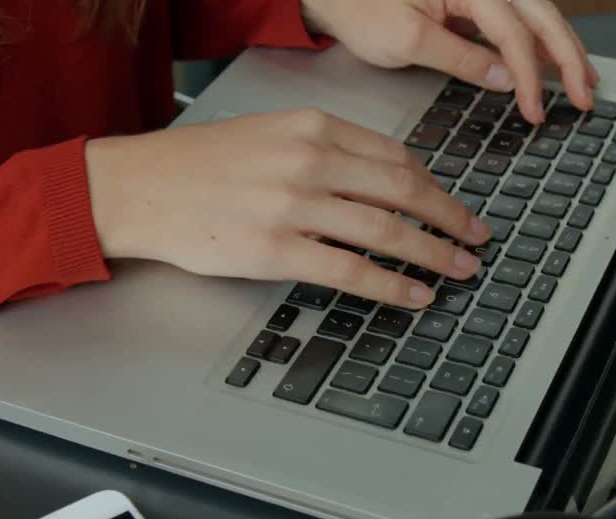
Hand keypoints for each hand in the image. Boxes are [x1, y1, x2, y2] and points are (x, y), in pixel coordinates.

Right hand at [85, 109, 489, 308]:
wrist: (139, 188)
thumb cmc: (197, 166)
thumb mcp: (268, 136)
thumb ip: (322, 153)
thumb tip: (376, 184)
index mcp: (313, 127)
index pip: (395, 157)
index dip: (435, 188)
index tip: (454, 207)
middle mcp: (311, 160)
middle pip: (404, 191)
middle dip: (450, 219)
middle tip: (476, 239)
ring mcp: (295, 205)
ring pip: (387, 231)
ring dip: (433, 254)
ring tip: (458, 271)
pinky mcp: (276, 250)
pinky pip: (351, 270)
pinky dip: (391, 286)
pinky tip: (414, 295)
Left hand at [301, 0, 598, 122]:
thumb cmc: (358, 5)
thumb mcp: (405, 40)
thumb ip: (460, 58)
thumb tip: (503, 79)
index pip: (514, 33)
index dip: (531, 76)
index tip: (536, 111)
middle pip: (543, 15)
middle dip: (569, 57)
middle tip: (588, 95)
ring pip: (537, 14)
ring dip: (563, 47)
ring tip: (584, 80)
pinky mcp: (472, 0)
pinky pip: (518, 18)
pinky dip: (539, 42)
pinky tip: (552, 63)